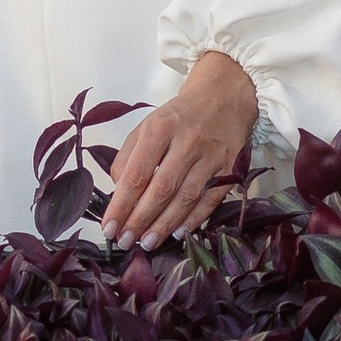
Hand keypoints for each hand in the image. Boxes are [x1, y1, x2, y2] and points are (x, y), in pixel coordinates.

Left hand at [99, 49, 257, 249]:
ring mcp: (211, 156)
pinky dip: (194, 219)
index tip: (108, 227)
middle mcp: (186, 142)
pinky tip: (177, 233)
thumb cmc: (178, 117)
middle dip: (140, 220)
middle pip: (160, 189)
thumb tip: (119, 194)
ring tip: (147, 243)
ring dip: (164, 225)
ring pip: (186, 198)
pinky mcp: (231, 167)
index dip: (121, 205)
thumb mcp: (146, 126)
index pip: (136, 174)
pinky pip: (211, 199)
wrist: (223, 97)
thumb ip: (128, 158)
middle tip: (124, 242)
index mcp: (159, 129)